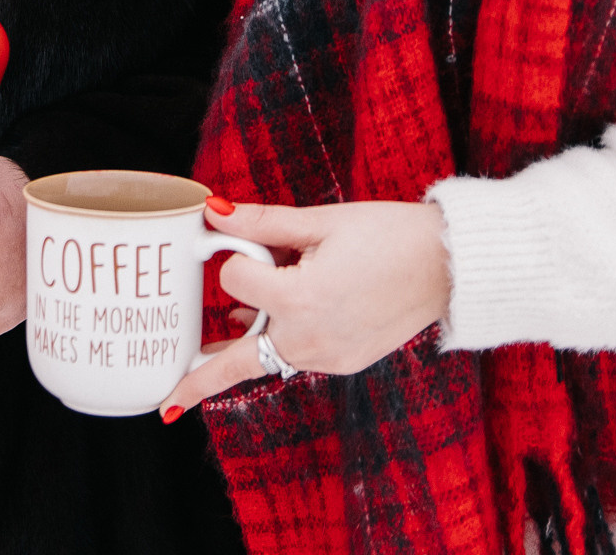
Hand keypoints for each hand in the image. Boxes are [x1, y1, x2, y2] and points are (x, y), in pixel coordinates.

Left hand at [154, 200, 451, 419]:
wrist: (450, 267)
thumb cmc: (390, 236)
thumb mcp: (322, 222)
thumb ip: (263, 223)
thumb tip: (213, 212)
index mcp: (300, 300)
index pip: (236, 282)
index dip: (238, 257)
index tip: (248, 241)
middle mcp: (310, 339)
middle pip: (238, 362)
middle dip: (199, 380)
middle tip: (165, 403)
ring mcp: (328, 358)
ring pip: (267, 358)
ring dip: (241, 350)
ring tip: (205, 354)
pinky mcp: (344, 363)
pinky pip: (296, 358)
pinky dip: (278, 344)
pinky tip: (266, 328)